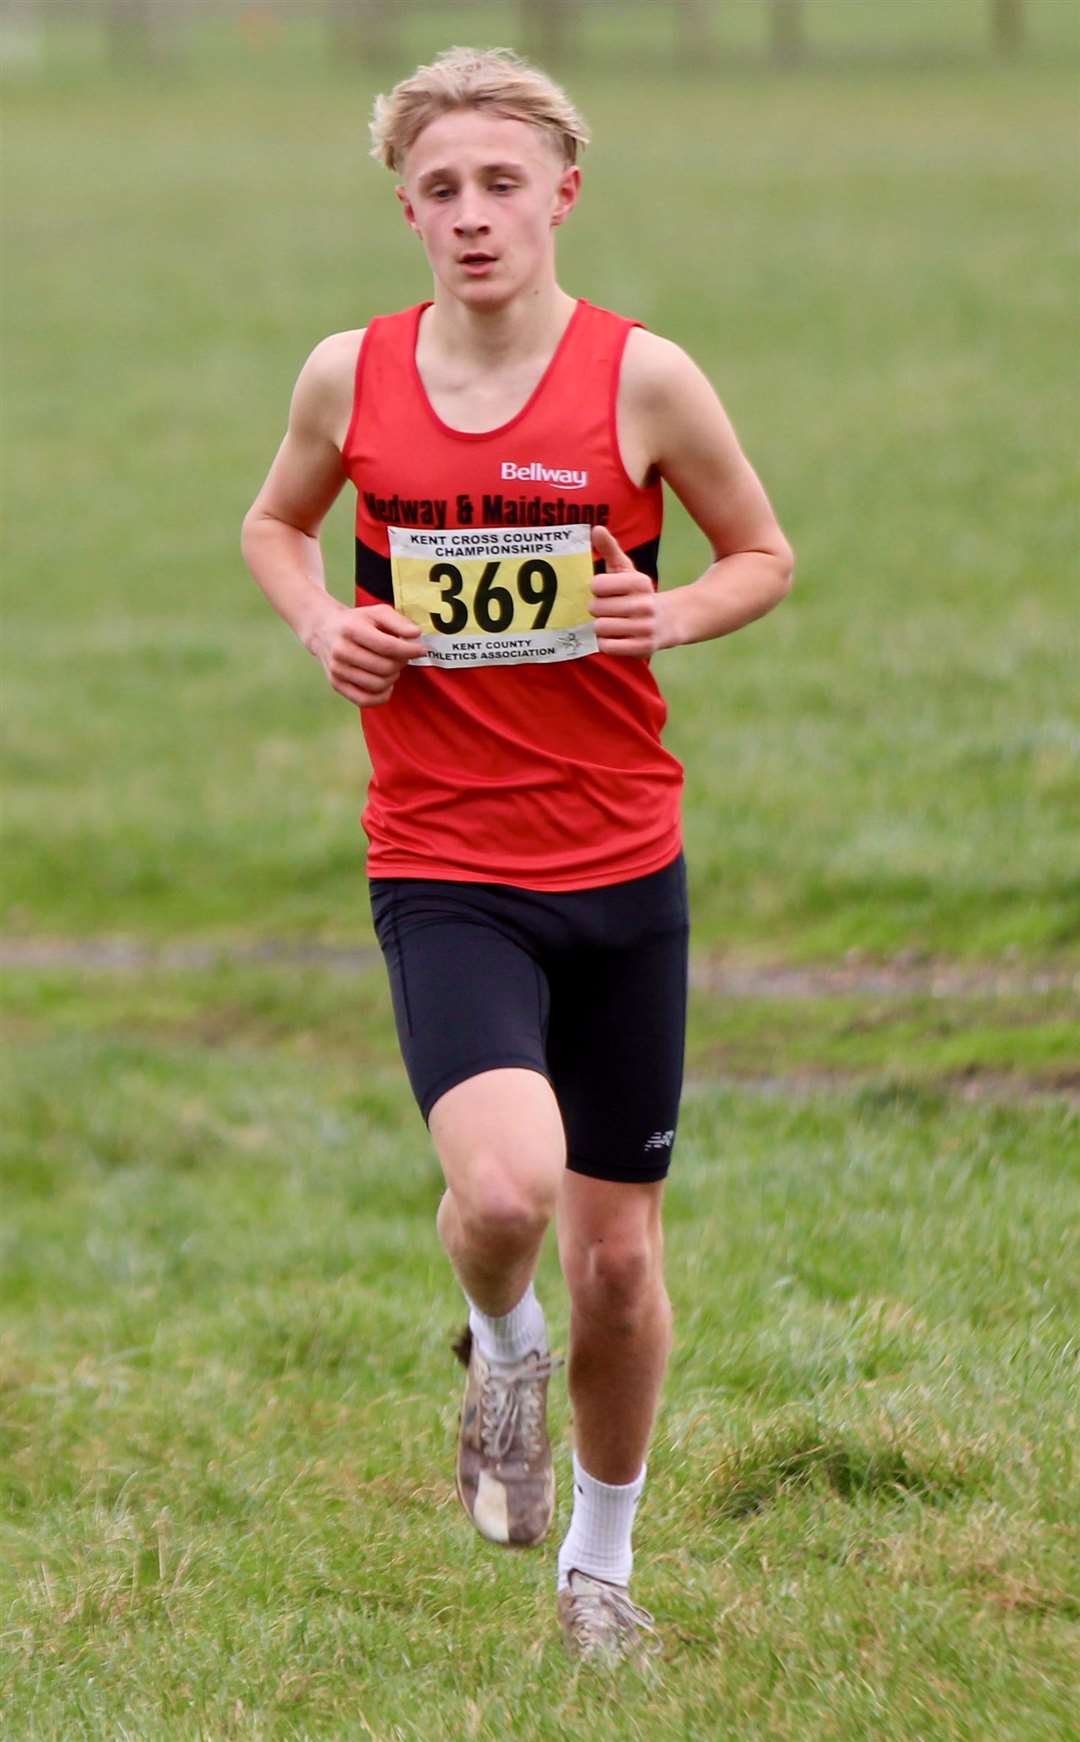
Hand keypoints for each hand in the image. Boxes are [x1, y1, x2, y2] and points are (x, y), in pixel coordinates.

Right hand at [310, 600, 425, 706]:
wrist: (324, 629)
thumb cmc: (357, 621)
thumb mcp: (377, 612)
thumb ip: (399, 621)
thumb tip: (416, 634)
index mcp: (351, 629)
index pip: (387, 646)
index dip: (410, 650)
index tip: (422, 649)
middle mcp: (341, 650)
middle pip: (385, 667)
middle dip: (401, 663)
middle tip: (402, 656)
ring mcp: (337, 670)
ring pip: (378, 684)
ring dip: (393, 677)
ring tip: (392, 667)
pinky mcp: (336, 684)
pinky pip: (365, 700)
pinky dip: (382, 696)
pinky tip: (386, 685)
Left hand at [590, 526, 665, 656]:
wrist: (670, 621)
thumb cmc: (638, 594)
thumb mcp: (626, 570)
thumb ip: (610, 549)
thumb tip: (596, 529)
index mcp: (640, 582)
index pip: (597, 585)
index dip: (597, 589)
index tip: (606, 591)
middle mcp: (644, 605)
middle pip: (595, 608)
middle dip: (597, 609)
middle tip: (609, 609)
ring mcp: (645, 628)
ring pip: (600, 628)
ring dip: (601, 627)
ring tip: (613, 622)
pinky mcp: (644, 648)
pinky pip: (607, 647)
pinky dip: (606, 643)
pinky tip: (616, 636)